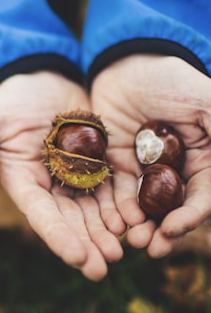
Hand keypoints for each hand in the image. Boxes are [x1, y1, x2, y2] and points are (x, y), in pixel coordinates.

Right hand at [0, 71, 124, 279]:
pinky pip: (112, 186)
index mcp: (24, 181)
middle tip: (104, 267)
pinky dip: (123, 204)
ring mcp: (76, 175)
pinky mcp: (98, 162)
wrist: (43, 79)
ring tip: (123, 250)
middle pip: (70, 219)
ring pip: (93, 209)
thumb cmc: (9, 101)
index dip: (58, 236)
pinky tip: (135, 219)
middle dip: (86, 244)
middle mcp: (51, 186)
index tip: (77, 257)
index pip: (40, 214)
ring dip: (106, 231)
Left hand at [91, 54, 210, 257]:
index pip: (202, 196)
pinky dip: (116, 209)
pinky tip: (111, 222)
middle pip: (173, 209)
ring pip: (144, 206)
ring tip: (128, 241)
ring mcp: (145, 169)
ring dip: (138, 226)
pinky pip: (116, 192)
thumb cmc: (170, 79)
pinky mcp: (117, 165)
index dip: (191, 216)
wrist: (125, 65)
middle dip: (162, 230)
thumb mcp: (205, 102)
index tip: (172, 230)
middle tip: (148, 247)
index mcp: (204, 159)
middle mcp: (176, 170)